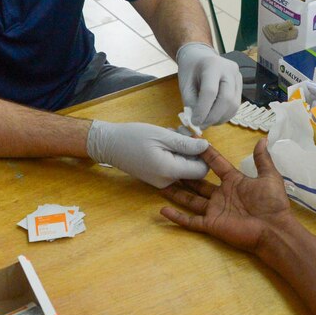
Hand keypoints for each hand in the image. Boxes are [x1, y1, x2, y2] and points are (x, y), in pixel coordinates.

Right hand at [87, 120, 210, 188]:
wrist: (109, 145)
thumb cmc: (133, 137)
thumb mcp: (163, 136)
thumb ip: (186, 143)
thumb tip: (206, 147)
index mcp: (170, 171)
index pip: (202, 170)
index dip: (203, 154)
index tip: (195, 137)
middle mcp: (168, 182)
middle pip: (193, 169)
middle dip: (191, 150)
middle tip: (180, 132)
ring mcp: (161, 182)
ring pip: (183, 167)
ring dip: (182, 150)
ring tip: (169, 134)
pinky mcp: (156, 179)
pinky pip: (173, 168)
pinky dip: (173, 155)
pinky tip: (163, 142)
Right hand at [160, 140, 298, 254]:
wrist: (274, 230)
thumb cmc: (272, 203)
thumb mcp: (269, 177)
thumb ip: (263, 159)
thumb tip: (263, 138)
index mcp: (234, 181)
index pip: (216, 164)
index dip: (205, 153)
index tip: (191, 141)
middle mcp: (221, 195)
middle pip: (198, 183)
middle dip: (184, 173)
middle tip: (169, 162)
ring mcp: (215, 210)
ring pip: (190, 200)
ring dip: (176, 192)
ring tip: (160, 183)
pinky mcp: (211, 225)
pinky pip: (191, 221)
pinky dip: (177, 218)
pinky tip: (162, 211)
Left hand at [175, 42, 242, 126]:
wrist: (201, 57)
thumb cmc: (191, 70)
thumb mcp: (185, 84)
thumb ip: (190, 102)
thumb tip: (196, 122)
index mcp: (213, 65)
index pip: (210, 91)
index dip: (203, 110)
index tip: (194, 122)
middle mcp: (229, 69)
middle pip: (226, 99)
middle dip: (213, 117)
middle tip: (201, 126)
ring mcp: (238, 77)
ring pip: (234, 104)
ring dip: (220, 118)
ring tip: (207, 123)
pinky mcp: (241, 85)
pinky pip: (236, 105)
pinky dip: (225, 115)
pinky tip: (215, 118)